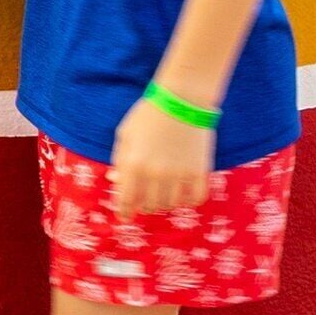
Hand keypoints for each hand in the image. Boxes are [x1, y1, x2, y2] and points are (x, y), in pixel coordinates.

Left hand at [110, 96, 213, 214]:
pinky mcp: (199, 171)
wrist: (182, 98)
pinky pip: (195, 199)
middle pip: (149, 206)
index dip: (124, 212)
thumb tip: (116, 181)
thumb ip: (120, 160)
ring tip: (164, 192)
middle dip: (144, 205)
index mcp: (133, 165)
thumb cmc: (149, 115)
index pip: (125, 201)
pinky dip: (189, 200)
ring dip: (165, 202)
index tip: (126, 216)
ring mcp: (179, 174)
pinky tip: (184, 192)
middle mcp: (155, 174)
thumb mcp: (125, 134)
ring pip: (171, 204)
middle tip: (145, 198)